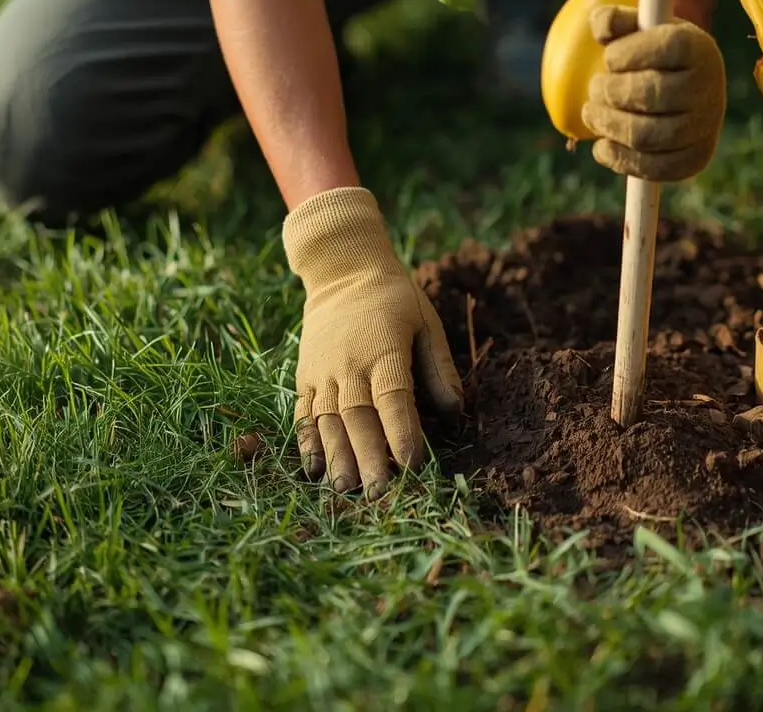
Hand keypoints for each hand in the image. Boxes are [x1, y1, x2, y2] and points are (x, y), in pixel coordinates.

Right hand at [281, 187, 464, 496]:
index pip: (395, 400)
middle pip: (359, 418)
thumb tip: (457, 413)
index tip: (415, 466)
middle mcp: (350, 366)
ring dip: (337, 456)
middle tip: (377, 494)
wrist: (341, 268)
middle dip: (369, 458)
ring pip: (329, 420)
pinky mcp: (305, 375)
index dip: (404, 434)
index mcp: (385, 352)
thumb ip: (439, 368)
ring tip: (344, 489)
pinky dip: (307, 442)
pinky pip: (305, 412)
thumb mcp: (426, 323)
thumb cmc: (393, 297)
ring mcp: (323, 372)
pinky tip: (314, 469)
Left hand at [583, 5, 727, 181]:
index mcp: (698, 47)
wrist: (689, 84)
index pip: (665, 48)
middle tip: (595, 88)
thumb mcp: (639, 28)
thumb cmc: (655, 52)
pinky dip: (621, 159)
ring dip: (608, 125)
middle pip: (652, 95)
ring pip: (647, 136)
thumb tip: (601, 26)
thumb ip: (614, 20)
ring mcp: (706, 126)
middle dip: (609, 92)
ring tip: (592, 113)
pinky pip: (656, 169)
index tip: (610, 57)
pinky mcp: (696, 158)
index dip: (626, 55)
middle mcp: (709, 87)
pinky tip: (603, 146)